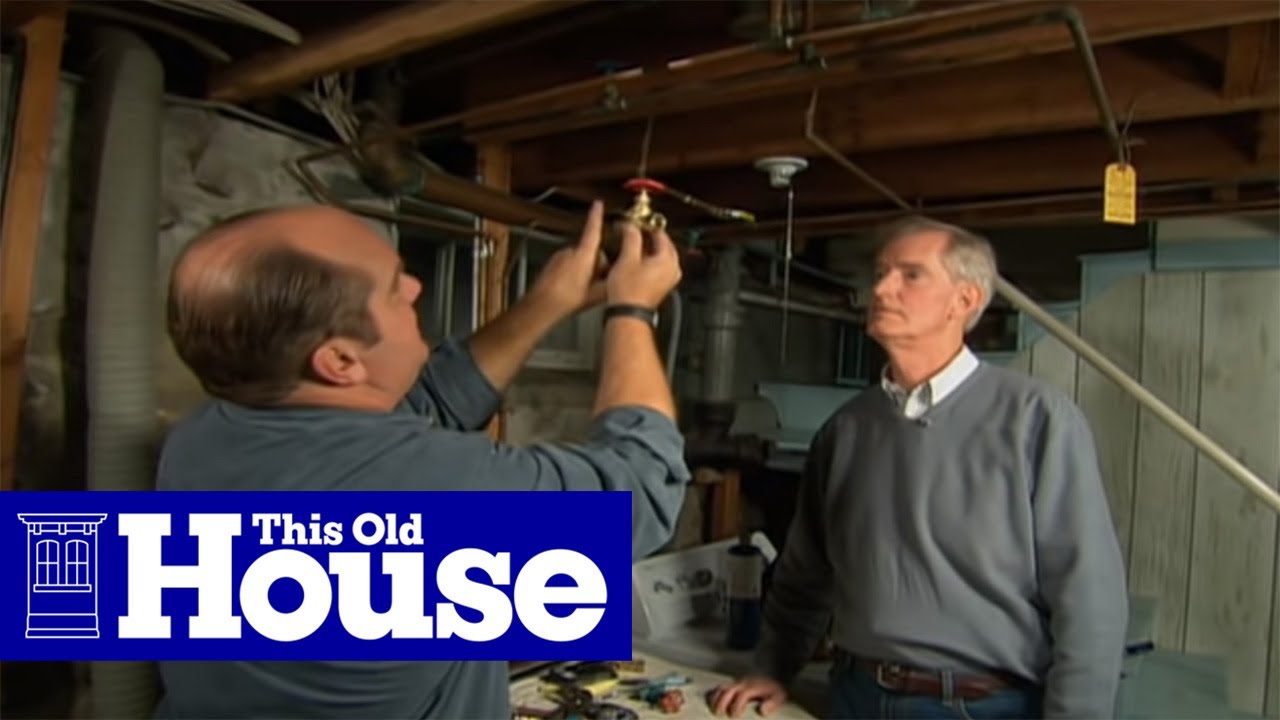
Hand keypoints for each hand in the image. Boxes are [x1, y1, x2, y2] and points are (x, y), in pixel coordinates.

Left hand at [525, 201, 608, 316]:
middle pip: (590, 251)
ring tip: (584, 289)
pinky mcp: (552, 265)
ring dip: (584, 269)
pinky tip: (573, 289)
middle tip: (599, 282)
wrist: (542, 305)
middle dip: (597, 263)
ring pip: (579, 259)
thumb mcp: (597, 294)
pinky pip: (568, 265)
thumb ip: (610, 282)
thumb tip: (619, 277)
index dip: (596, 216)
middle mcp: (570, 252)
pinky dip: (573, 273)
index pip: (592, 230)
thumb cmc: (568, 298)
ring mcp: (559, 258)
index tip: (597, 204)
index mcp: (583, 255)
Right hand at [605, 220, 681, 308]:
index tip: (636, 223)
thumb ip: (631, 238)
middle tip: (634, 232)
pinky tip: (636, 261)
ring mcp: (669, 279)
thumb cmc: (629, 292)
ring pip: (661, 257)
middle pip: (663, 245)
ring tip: (633, 245)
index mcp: (668, 260)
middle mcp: (673, 269)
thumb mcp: (627, 258)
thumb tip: (631, 227)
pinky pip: (658, 268)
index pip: (660, 234)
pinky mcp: (662, 287)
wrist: (628, 314)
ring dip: (648, 250)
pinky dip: (649, 261)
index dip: (646, 226)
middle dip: (648, 238)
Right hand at [709, 675, 787, 716]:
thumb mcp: (779, 697)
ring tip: (713, 710)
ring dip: (715, 698)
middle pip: (728, 690)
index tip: (734, 716)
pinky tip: (710, 702)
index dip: (736, 706)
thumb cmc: (774, 690)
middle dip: (722, 702)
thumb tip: (762, 711)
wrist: (773, 676)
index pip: (742, 695)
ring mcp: (736, 682)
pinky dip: (713, 693)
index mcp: (753, 687)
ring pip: (722, 687)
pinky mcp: (732, 683)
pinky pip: (720, 686)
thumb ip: (772, 704)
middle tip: (718, 714)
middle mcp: (742, 683)